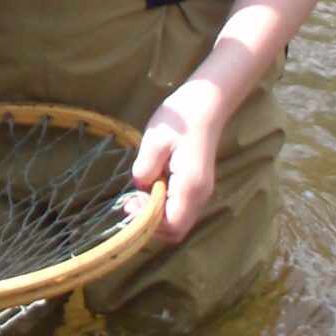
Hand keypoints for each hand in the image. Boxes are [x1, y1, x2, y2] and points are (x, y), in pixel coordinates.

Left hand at [132, 75, 231, 241]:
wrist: (205, 105)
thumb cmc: (180, 120)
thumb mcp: (154, 140)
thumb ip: (144, 168)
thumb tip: (139, 188)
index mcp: (190, 186)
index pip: (172, 226)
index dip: (148, 223)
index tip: (130, 203)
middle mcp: (200, 195)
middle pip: (176, 230)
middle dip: (150, 223)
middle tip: (131, 200)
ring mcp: (201, 192)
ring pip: (178, 221)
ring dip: (156, 215)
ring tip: (138, 193)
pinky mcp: (197, 187)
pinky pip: (180, 209)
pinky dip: (163, 207)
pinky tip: (150, 187)